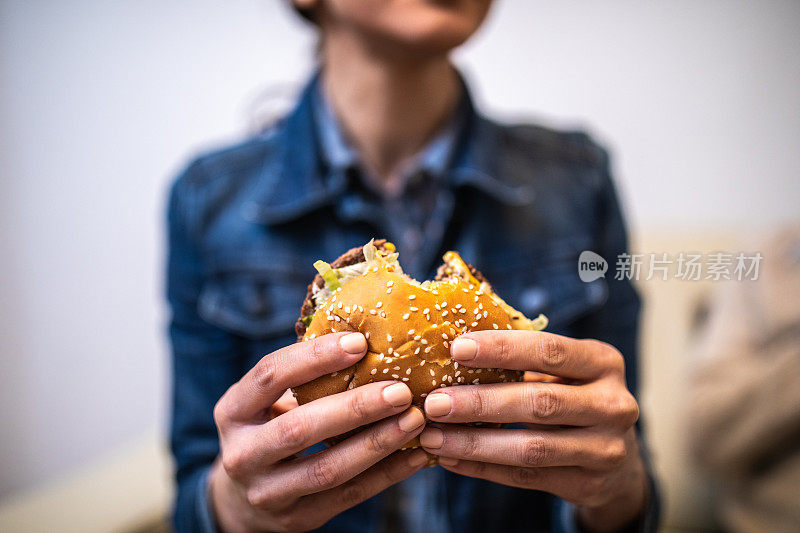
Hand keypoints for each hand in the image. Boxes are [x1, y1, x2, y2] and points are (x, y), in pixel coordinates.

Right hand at [210, 332, 426, 532]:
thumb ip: (302, 374)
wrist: (244, 497)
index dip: (314, 358)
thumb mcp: (267, 400)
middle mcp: (242, 454)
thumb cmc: (269, 426)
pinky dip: (388, 474)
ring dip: (376, 443)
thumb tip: (366, 334)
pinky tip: (417, 453)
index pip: (269, 376)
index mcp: (232, 411)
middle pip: (299, 429)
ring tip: (415, 420)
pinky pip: (349, 495)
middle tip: (400, 390)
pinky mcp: (298, 518)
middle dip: (354, 407)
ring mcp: (268, 492)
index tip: (360, 342)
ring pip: (327, 469)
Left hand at [419, 331, 647, 531]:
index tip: (456, 349)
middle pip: (539, 403)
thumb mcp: (563, 368)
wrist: (618, 456)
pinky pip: (527, 477)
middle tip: (434, 402)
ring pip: (531, 448)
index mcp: (604, 361)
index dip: (502, 349)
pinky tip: (450, 459)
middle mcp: (613, 405)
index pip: (550, 350)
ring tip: (433, 437)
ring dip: (475, 442)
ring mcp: (606, 449)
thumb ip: (522, 354)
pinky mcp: (588, 484)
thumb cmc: (573, 393)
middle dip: (480, 402)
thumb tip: (454, 340)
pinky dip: (483, 468)